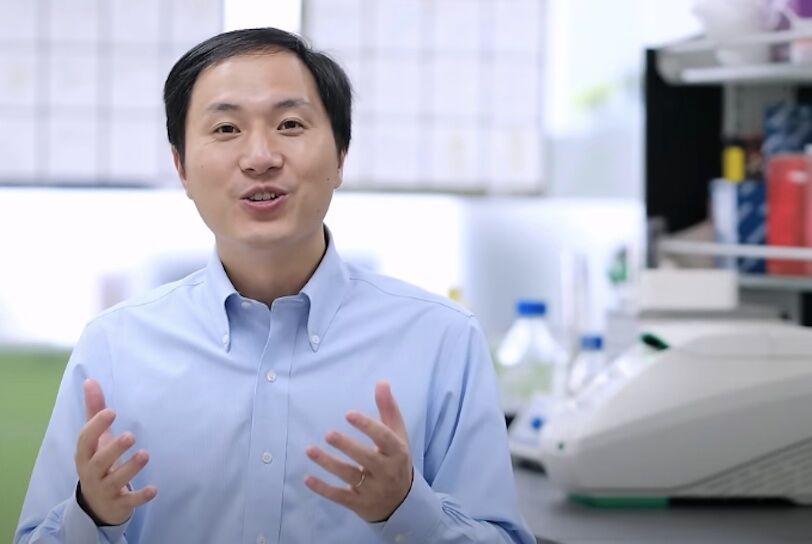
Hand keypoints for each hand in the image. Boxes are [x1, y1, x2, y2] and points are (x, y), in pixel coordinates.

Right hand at [74, 379, 156, 525]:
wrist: (95, 505)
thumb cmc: (97, 462)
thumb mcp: (95, 439)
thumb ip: (94, 411)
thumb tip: (90, 380)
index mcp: (85, 455)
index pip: (85, 440)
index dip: (96, 426)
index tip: (111, 411)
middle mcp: (91, 473)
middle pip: (98, 462)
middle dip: (113, 450)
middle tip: (131, 436)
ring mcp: (104, 490)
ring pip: (115, 481)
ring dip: (130, 468)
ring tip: (145, 455)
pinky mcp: (118, 504)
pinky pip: (129, 501)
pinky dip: (140, 496)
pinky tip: (154, 489)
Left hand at [305, 382, 412, 522]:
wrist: (401, 503)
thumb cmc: (395, 460)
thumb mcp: (397, 436)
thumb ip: (388, 410)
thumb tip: (381, 382)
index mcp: (397, 452)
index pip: (384, 438)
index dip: (367, 426)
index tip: (349, 414)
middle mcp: (386, 472)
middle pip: (366, 458)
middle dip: (347, 446)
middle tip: (328, 434)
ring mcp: (372, 490)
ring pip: (348, 476)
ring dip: (328, 464)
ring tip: (309, 450)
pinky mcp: (358, 503)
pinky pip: (339, 496)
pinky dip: (323, 489)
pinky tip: (307, 479)